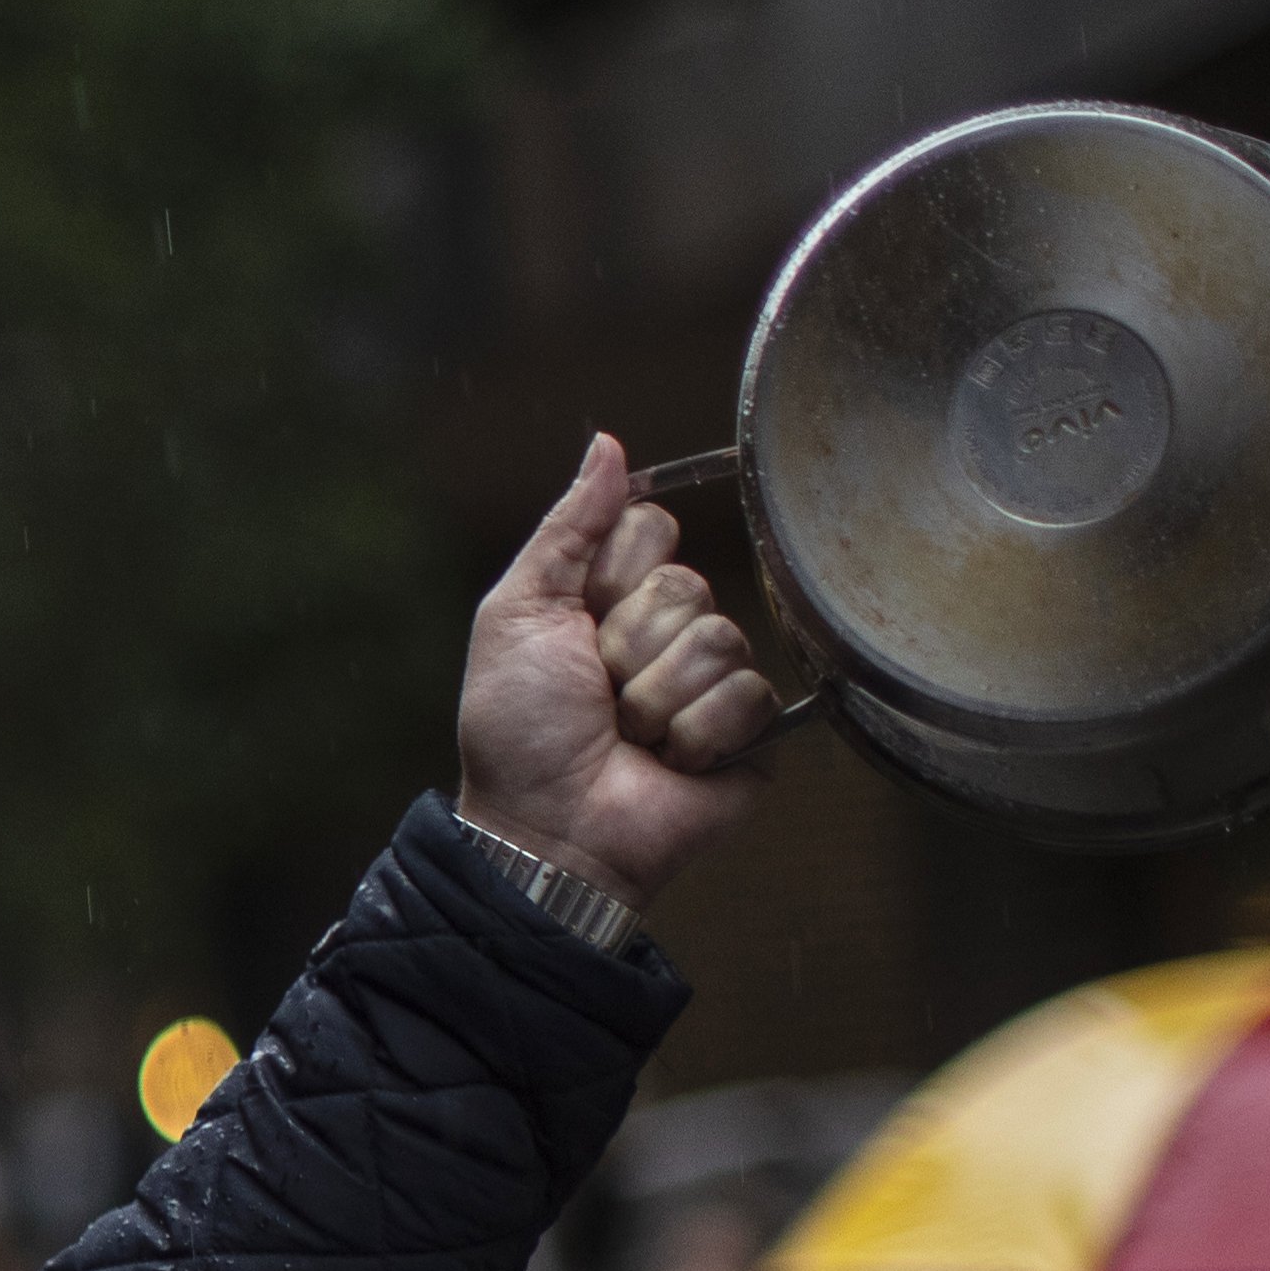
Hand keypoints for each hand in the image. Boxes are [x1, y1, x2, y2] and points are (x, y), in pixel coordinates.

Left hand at [456, 434, 777, 909]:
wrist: (545, 828)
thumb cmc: (518, 729)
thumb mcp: (518, 612)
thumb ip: (567, 528)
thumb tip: (608, 442)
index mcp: (612, 595)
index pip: (650, 528)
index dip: (612, 575)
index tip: (579, 620)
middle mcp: (668, 630)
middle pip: (685, 583)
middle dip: (628, 645)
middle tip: (598, 694)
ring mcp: (713, 680)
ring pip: (717, 639)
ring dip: (654, 698)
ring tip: (627, 738)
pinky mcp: (752, 732)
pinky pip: (748, 694)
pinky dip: (695, 734)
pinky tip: (668, 763)